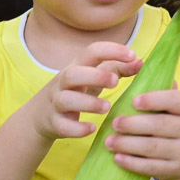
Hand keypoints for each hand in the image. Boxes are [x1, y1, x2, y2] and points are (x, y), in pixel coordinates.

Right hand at [21, 42, 139, 142]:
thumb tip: (140, 62)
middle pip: (72, 74)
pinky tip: (92, 129)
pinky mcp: (54, 123)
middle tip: (116, 82)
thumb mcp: (94, 77)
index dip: (112, 50)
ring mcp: (56, 103)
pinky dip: (77, 128)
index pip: (91, 52)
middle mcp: (63, 83)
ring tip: (107, 108)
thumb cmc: (75, 92)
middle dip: (95, 76)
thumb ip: (118, 69)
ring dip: (88, 103)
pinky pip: (62, 125)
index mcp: (77, 67)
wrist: (39, 116)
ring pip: (66, 100)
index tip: (132, 55)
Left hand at [107, 88, 179, 179]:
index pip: (175, 100)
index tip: (134, 101)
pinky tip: (117, 158)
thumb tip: (138, 64)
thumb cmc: (173, 124)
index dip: (154, 100)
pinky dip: (133, 163)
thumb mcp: (172, 107)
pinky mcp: (175, 169)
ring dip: (128, 145)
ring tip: (108, 142)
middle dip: (134, 124)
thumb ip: (159, 89)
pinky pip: (152, 167)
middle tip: (114, 123)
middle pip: (160, 125)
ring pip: (154, 147)